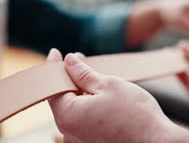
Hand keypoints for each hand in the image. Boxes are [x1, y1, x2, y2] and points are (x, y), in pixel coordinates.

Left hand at [47, 49, 175, 142]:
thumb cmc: (136, 116)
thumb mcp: (108, 85)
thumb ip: (83, 73)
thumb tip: (69, 62)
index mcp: (68, 116)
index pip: (52, 87)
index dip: (53, 68)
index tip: (55, 53)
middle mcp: (68, 133)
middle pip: (63, 99)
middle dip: (70, 78)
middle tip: (80, 60)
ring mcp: (79, 142)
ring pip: (74, 110)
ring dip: (80, 93)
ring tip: (95, 78)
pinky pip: (83, 122)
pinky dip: (88, 107)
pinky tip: (101, 97)